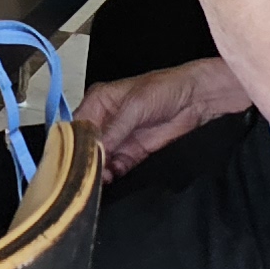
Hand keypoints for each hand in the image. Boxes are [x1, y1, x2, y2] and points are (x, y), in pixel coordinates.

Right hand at [77, 62, 229, 178]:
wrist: (196, 99)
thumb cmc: (165, 88)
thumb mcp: (135, 106)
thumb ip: (113, 130)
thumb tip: (93, 150)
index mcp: (98, 102)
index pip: (77, 125)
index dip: (73, 143)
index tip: (73, 159)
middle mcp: (105, 121)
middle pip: (86, 145)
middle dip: (86, 160)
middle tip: (87, 173)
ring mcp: (120, 138)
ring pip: (100, 159)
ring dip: (98, 170)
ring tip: (99, 179)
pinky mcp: (133, 153)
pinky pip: (116, 168)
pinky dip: (112, 175)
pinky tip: (111, 180)